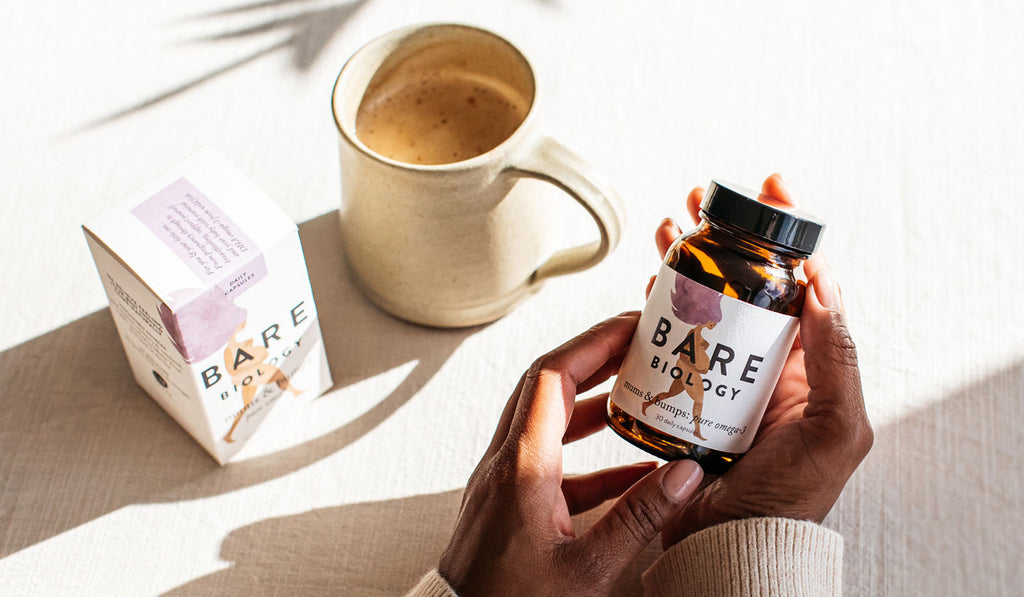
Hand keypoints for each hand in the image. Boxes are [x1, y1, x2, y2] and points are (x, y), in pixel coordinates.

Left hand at [438, 314, 703, 596]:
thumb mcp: (587, 570)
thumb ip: (638, 519)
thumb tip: (685, 474)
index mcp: (521, 465)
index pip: (552, 376)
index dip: (592, 343)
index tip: (631, 328)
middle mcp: (506, 461)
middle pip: (547, 385)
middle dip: (595, 358)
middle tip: (638, 346)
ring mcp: (504, 480)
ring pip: (548, 419)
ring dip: (593, 402)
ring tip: (640, 395)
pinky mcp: (510, 502)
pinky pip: (552, 461)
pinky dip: (591, 455)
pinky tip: (633, 468)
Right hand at [653, 173, 872, 545]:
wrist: (727, 546)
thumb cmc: (787, 501)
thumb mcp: (835, 431)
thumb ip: (838, 358)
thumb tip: (825, 280)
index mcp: (807, 366)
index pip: (800, 282)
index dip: (784, 231)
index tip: (769, 191)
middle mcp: (763, 365)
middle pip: (742, 282)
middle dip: (722, 237)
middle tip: (700, 204)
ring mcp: (720, 378)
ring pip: (703, 304)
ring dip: (686, 262)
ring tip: (668, 232)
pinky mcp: (682, 394)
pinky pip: (669, 341)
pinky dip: (657, 310)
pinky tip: (646, 290)